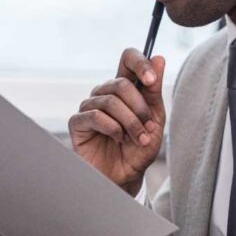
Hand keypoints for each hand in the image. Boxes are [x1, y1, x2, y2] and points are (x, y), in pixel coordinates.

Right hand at [69, 49, 165, 194]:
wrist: (126, 177)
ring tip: (138, 139)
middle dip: (140, 107)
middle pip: (121, 83)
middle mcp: (105, 93)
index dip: (140, 63)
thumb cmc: (139, 148)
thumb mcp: (154, 119)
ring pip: (110, 100)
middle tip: (148, 127)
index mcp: (125, 88)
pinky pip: (95, 115)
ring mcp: (89, 106)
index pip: (128, 58)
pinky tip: (118, 139)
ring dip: (130, 122)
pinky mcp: (78, 122)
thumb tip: (158, 58)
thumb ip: (154, 91)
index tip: (152, 80)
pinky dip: (113, 128)